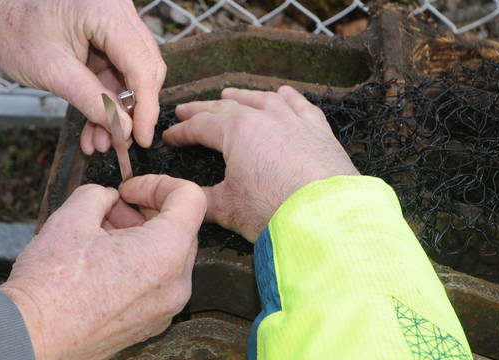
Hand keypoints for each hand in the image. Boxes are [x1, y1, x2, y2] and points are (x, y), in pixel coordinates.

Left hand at [0, 0, 165, 152]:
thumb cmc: (13, 30)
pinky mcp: (107, 35)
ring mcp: (114, 22)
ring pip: (132, 75)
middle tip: (119, 143)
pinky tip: (95, 126)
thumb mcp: (52, 71)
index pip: (142, 65)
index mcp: (106, 12)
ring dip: (117, 110)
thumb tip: (123, 130)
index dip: (146, 106)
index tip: (141, 139)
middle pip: (145, 69)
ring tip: (99, 141)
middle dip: (132, 111)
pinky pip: (116, 72)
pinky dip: (106, 99)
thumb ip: (91, 100)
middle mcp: (118, 12)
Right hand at [0, 175, 205, 358]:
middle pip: (181, 228)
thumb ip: (100, 195)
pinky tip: (103, 262)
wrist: (29, 337)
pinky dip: (139, 264)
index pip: (190, 198)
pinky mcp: (150, 323)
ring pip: (169, 256)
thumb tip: (109, 198)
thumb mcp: (72, 217)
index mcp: (165, 254)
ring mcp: (165, 309)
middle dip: (147, 210)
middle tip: (112, 208)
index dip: (158, 183)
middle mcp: (175, 285)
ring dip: (142, 236)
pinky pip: (158, 282)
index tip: (129, 190)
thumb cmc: (49, 285)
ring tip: (101, 234)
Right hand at [163, 86, 358, 241]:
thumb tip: (186, 198)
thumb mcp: (227, 208)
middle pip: (227, 107)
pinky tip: (282, 94)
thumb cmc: (275, 212)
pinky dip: (287, 97)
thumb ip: (202, 199)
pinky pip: (300, 105)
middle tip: (187, 111)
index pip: (201, 126)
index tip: (170, 136)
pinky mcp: (319, 131)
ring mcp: (295, 121)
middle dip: (203, 109)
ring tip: (229, 95)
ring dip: (243, 96)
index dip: (182, 132)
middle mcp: (266, 118)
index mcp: (237, 131)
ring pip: (264, 99)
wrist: (327, 218)